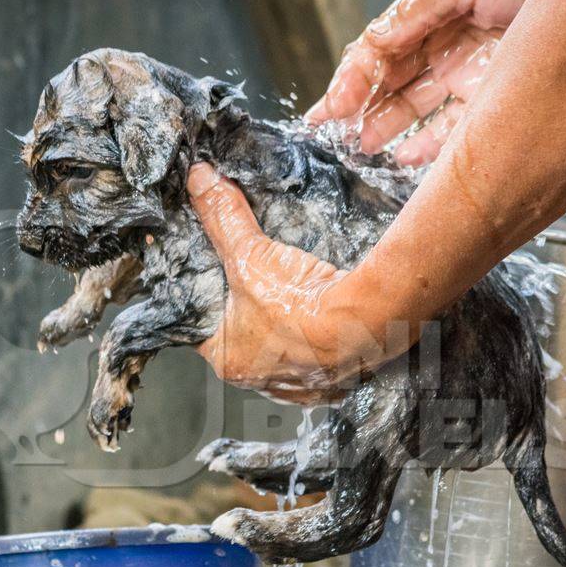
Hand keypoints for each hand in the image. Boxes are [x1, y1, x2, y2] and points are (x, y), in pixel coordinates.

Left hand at [186, 163, 405, 404]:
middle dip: (249, 317)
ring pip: (282, 355)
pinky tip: (321, 323)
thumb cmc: (300, 303)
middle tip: (258, 288)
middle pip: (244, 344)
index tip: (218, 282)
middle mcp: (260, 382)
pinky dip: (319, 345)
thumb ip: (223, 218)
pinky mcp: (334, 384)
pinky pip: (319, 363)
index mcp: (229, 361)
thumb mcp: (252, 254)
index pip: (205, 332)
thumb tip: (199, 180)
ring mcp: (299, 387)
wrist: (366, 323)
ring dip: (285, 333)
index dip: (209, 304)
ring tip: (290, 303)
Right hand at [307, 0, 522, 165]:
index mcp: (441, 17)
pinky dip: (432, 149)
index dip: (354, 80)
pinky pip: (460, 134)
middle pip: (396, 85)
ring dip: (389, 131)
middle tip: (334, 136)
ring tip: (362, 149)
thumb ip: (411, 18)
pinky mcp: (502, 106)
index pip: (382, 52)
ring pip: (422, 112)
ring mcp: (478, 77)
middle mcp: (457, 48)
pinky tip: (406, 159)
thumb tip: (367, 50)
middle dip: (361, 110)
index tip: (333, 108)